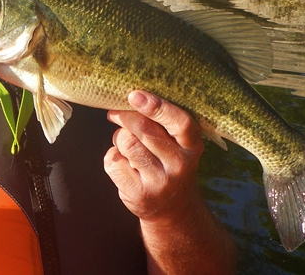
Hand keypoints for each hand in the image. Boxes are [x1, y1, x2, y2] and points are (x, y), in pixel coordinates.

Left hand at [104, 90, 204, 223]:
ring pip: (126, 142)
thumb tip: (131, 99)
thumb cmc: (169, 164)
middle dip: (125, 116)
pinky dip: (112, 155)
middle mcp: (179, 164)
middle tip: (115, 113)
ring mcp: (160, 182)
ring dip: (119, 137)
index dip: (157, 106)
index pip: (180, 122)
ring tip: (124, 142)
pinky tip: (122, 161)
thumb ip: (162, 124)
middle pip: (144, 129)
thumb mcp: (178, 145)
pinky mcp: (139, 194)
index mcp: (192, 146)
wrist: (172, 209)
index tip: (135, 95)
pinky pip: (113, 161)